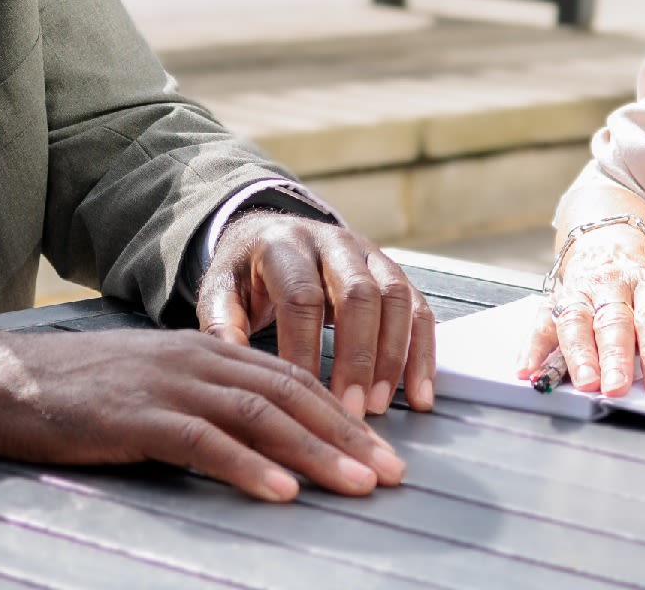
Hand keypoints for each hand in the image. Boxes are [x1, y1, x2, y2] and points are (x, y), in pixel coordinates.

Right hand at [0, 321, 404, 502]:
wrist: (5, 378)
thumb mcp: (156, 384)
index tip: (384, 449)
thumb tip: (260, 440)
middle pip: (291, 394)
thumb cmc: (80, 392)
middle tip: (392, 473)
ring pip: (261, 415)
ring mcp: (169, 385)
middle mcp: (198, 360)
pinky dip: (248, 466)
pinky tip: (280, 490)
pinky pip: (204, 441)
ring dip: (315, 452)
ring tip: (356, 484)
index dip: (342, 413)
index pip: (292, 379)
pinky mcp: (136, 416)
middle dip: (348, 435)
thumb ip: (206, 402)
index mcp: (207, 350)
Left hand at [197, 213, 435, 415]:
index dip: (306, 348)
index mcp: (285, 245)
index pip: (303, 296)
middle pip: (358, 294)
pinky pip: (419, 309)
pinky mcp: (392, 272)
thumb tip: (237, 369)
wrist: (270, 235)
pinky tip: (419, 394)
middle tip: (350, 409)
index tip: (302, 396)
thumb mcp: (221, 292)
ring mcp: (369, 254)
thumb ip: (224, 326)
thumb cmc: (246, 275)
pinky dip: (423, 353)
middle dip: (357, 357)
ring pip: (394, 298)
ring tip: (379, 404)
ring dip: (392, 356)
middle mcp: (333, 242)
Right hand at [515, 223, 644, 396]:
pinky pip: (540, 325)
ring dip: (579, 355)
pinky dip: (532, 349)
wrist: (613, 252)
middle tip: (616, 388)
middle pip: (613, 322)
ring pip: (577, 322)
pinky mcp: (553, 302)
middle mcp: (613, 284)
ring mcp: (580, 293)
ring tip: (585, 383)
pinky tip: (528, 371)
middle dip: (615, 357)